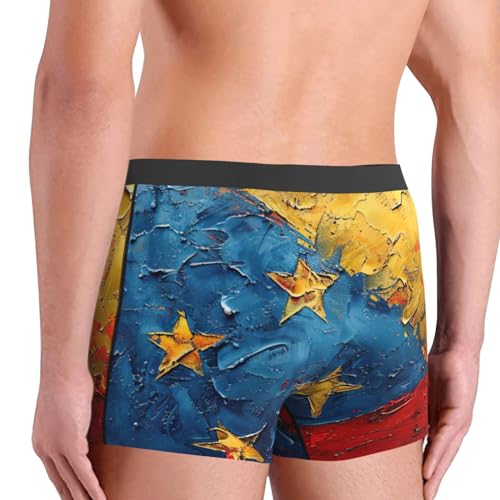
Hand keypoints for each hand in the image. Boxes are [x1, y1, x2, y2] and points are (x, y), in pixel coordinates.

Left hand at [32, 369, 105, 499]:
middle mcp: (45, 448)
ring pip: (72, 480)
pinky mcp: (71, 443)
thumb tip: (83, 426)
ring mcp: (56, 447)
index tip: (72, 495)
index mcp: (42, 440)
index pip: (54, 471)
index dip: (64, 486)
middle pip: (61, 481)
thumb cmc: (65, 381)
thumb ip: (72, 422)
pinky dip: (93, 487)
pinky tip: (100, 496)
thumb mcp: (66, 407)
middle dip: (72, 496)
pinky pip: (84, 472)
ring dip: (84, 497)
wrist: (63, 371)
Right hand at [423, 347, 479, 498]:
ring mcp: (457, 421)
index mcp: (440, 421)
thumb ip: (408, 404)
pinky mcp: (459, 413)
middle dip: (431, 481)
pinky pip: (445, 438)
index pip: (432, 450)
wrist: (455, 346)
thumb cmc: (437, 364)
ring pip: (444, 454)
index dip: (425, 470)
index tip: (415, 486)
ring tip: (425, 492)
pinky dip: (437, 456)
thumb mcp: (418, 390)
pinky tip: (429, 470)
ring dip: (434, 475)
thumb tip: (386, 409)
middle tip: (421, 498)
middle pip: (441, 459)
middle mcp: (451, 426)